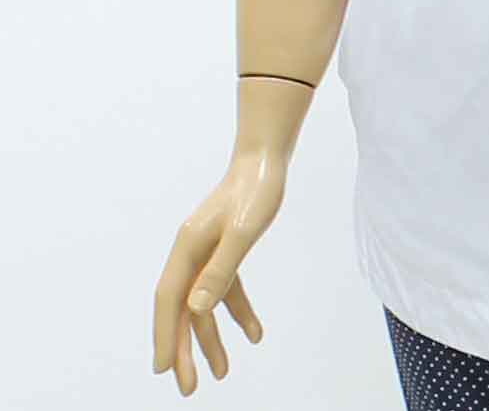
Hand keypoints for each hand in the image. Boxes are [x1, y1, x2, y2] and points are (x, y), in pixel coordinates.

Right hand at [152, 146, 287, 393]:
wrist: (267, 158)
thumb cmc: (256, 190)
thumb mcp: (243, 232)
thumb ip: (220, 270)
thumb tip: (196, 309)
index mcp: (188, 248)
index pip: (170, 300)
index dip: (165, 335)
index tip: (163, 369)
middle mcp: (190, 253)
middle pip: (182, 308)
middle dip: (183, 349)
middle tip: (189, 388)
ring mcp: (206, 252)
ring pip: (203, 304)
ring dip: (211, 338)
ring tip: (222, 373)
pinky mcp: (225, 250)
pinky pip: (226, 289)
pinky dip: (237, 312)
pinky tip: (254, 334)